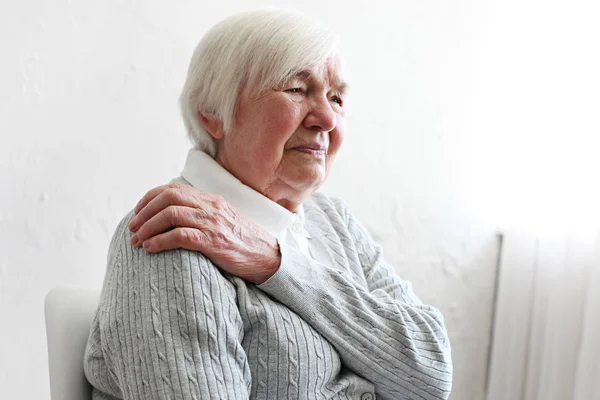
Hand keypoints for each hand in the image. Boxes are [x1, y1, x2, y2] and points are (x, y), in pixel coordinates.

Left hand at [128, 183, 280, 283]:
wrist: (269, 258)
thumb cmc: (244, 243)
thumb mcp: (224, 220)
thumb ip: (203, 214)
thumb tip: (175, 217)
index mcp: (211, 199)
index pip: (173, 189)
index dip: (149, 198)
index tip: (138, 212)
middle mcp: (210, 207)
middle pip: (167, 198)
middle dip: (144, 212)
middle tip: (132, 229)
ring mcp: (212, 223)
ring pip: (170, 215)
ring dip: (147, 227)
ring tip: (136, 241)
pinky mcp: (213, 242)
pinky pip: (179, 236)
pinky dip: (159, 241)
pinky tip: (150, 249)